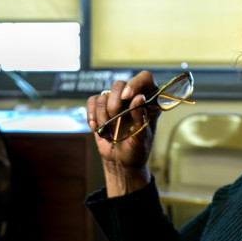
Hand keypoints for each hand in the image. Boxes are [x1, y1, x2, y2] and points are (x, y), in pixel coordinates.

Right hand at [87, 70, 161, 194]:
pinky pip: (92, 101)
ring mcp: (115, 102)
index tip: (128, 96)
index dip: (136, 83)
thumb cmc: (136, 151)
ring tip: (110, 130)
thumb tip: (139, 98)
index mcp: (149, 102)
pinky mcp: (101, 108)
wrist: (121, 162)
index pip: (145, 78)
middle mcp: (132, 98)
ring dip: (104, 116)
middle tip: (115, 120)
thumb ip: (141, 119)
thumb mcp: (142, 139)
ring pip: (103, 95)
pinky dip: (92, 116)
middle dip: (114, 104)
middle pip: (119, 84)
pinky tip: (98, 128)